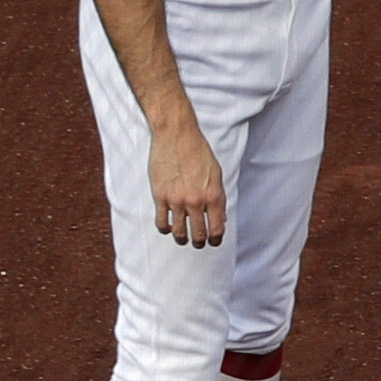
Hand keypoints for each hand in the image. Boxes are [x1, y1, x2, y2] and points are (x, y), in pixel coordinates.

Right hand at [146, 115, 225, 246]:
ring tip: (184, 239)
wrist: (177, 137)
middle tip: (199, 243)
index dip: (216, 239)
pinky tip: (168, 227)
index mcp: (214, 196)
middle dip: (200, 242)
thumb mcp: (217, 175)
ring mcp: (176, 200)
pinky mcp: (160, 196)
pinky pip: (161, 222)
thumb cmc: (199, 153)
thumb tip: (220, 219)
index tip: (214, 242)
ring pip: (179, 232)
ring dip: (182, 239)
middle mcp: (196, 201)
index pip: (217, 228)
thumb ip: (219, 198)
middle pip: (198, 234)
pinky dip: (165, 229)